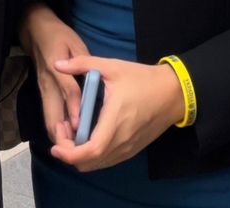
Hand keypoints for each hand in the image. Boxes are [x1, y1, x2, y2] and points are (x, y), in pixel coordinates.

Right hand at [19, 3, 89, 144]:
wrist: (36, 32)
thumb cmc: (59, 37)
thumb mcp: (74, 43)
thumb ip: (82, 62)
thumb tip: (89, 81)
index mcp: (56, 67)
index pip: (67, 91)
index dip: (75, 109)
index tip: (82, 126)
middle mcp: (47, 85)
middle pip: (52, 117)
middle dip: (64, 137)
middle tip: (81, 150)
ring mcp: (44, 92)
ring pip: (49, 122)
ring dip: (62, 138)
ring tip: (79, 150)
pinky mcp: (45, 96)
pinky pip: (50, 119)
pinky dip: (60, 132)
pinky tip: (73, 139)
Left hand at [46, 55, 184, 171]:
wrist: (173, 93)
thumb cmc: (143, 79)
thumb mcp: (113, 66)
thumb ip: (82, 64)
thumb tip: (57, 64)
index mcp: (115, 121)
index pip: (91, 150)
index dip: (70, 153)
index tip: (55, 145)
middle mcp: (122, 140)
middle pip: (90, 163)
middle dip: (69, 153)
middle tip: (62, 131)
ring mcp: (128, 148)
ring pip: (98, 164)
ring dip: (81, 155)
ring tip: (72, 132)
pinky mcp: (132, 149)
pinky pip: (108, 160)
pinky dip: (93, 155)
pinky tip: (88, 135)